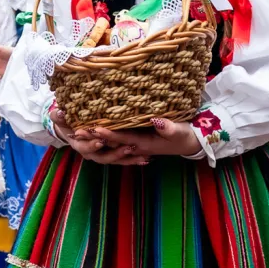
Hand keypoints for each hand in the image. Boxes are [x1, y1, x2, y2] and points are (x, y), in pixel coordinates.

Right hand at [49, 107, 140, 164]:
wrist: (70, 130)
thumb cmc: (66, 122)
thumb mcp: (60, 118)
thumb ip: (58, 116)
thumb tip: (59, 112)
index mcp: (79, 145)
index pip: (85, 147)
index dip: (92, 145)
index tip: (101, 141)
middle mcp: (91, 153)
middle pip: (103, 157)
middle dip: (116, 154)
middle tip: (128, 148)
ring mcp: (101, 155)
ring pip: (115, 160)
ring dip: (128, 159)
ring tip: (142, 157)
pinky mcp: (111, 154)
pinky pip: (121, 159)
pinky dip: (133, 160)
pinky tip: (146, 160)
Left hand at [79, 118, 202, 164]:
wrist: (191, 143)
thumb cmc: (186, 136)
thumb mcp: (180, 131)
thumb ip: (168, 128)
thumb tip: (156, 121)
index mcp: (145, 144)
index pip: (123, 139)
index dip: (109, 133)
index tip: (94, 127)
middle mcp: (137, 146)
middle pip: (112, 142)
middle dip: (95, 137)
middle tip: (76, 132)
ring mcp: (136, 144)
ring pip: (112, 141)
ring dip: (96, 136)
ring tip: (79, 130)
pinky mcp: (138, 140)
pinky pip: (118, 138)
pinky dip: (106, 134)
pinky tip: (95, 129)